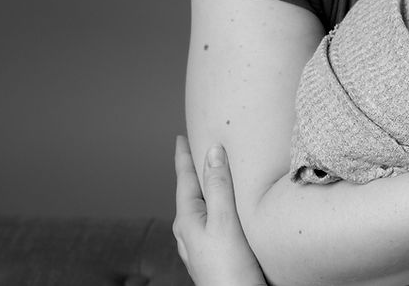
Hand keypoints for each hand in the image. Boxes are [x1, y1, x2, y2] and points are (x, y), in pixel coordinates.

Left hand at [173, 136, 267, 285]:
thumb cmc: (229, 270)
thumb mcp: (224, 222)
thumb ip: (218, 187)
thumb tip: (212, 151)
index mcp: (188, 220)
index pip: (184, 179)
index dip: (183, 156)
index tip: (180, 137)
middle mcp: (189, 232)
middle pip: (189, 192)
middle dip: (192, 171)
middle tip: (195, 149)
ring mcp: (200, 245)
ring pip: (199, 208)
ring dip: (204, 189)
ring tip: (210, 175)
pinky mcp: (214, 254)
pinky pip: (210, 221)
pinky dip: (214, 206)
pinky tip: (223, 211)